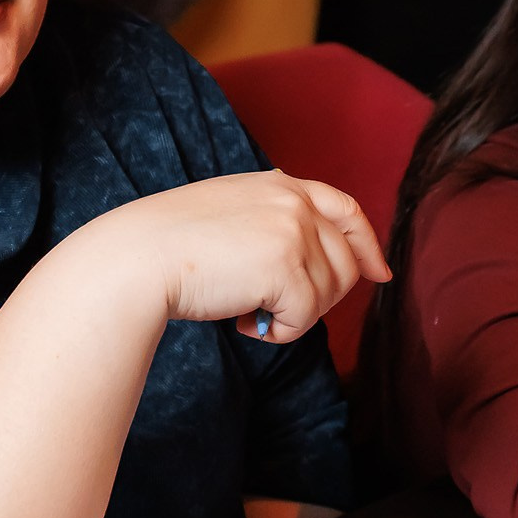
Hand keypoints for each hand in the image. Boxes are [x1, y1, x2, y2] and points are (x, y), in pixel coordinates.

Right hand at [92, 171, 389, 343]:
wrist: (140, 258)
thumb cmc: (170, 245)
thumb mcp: (230, 213)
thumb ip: (273, 223)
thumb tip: (314, 264)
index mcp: (280, 185)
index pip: (345, 208)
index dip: (366, 243)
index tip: (378, 271)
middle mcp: (294, 202)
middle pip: (344, 262)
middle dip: (321, 296)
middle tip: (274, 309)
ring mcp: (294, 232)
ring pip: (329, 293)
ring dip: (293, 314)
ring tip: (248, 310)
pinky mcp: (288, 268)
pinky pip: (306, 317)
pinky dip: (279, 331)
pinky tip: (243, 321)